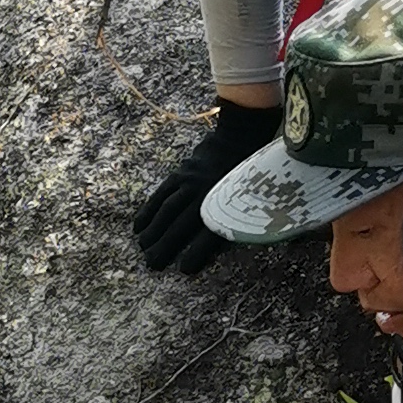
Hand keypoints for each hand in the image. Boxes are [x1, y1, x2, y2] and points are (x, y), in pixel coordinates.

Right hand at [131, 99, 279, 272]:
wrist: (242, 132)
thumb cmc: (254, 168)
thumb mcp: (261, 193)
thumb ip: (252, 216)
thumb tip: (264, 240)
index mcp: (229, 202)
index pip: (210, 232)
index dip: (197, 253)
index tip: (184, 270)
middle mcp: (207, 193)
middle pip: (181, 225)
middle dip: (165, 246)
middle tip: (151, 264)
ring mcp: (191, 182)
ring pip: (167, 210)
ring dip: (153, 231)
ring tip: (142, 247)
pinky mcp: (181, 173)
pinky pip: (161, 194)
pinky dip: (148, 210)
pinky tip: (139, 226)